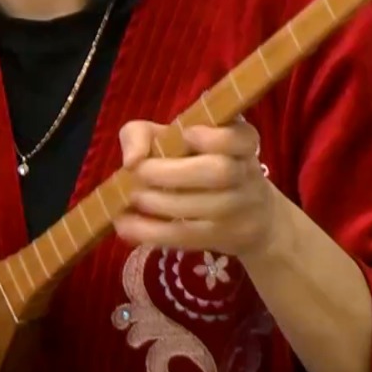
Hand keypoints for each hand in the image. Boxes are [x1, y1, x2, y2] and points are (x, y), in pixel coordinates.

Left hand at [114, 119, 285, 261]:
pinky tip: (125, 226)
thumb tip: (132, 160)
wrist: (246, 215)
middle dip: (173, 173)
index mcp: (239, 141)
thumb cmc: (196, 163)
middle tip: (139, 173)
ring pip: (206, 206)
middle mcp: (246, 173)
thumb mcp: (169, 138)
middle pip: (219, 171)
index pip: (241, 137)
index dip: (215, 137)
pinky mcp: (224, 238)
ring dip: (160, 203)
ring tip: (133, 197)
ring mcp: (239, 208)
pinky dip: (151, 231)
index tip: (186, 135)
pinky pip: (188, 236)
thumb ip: (142, 134)